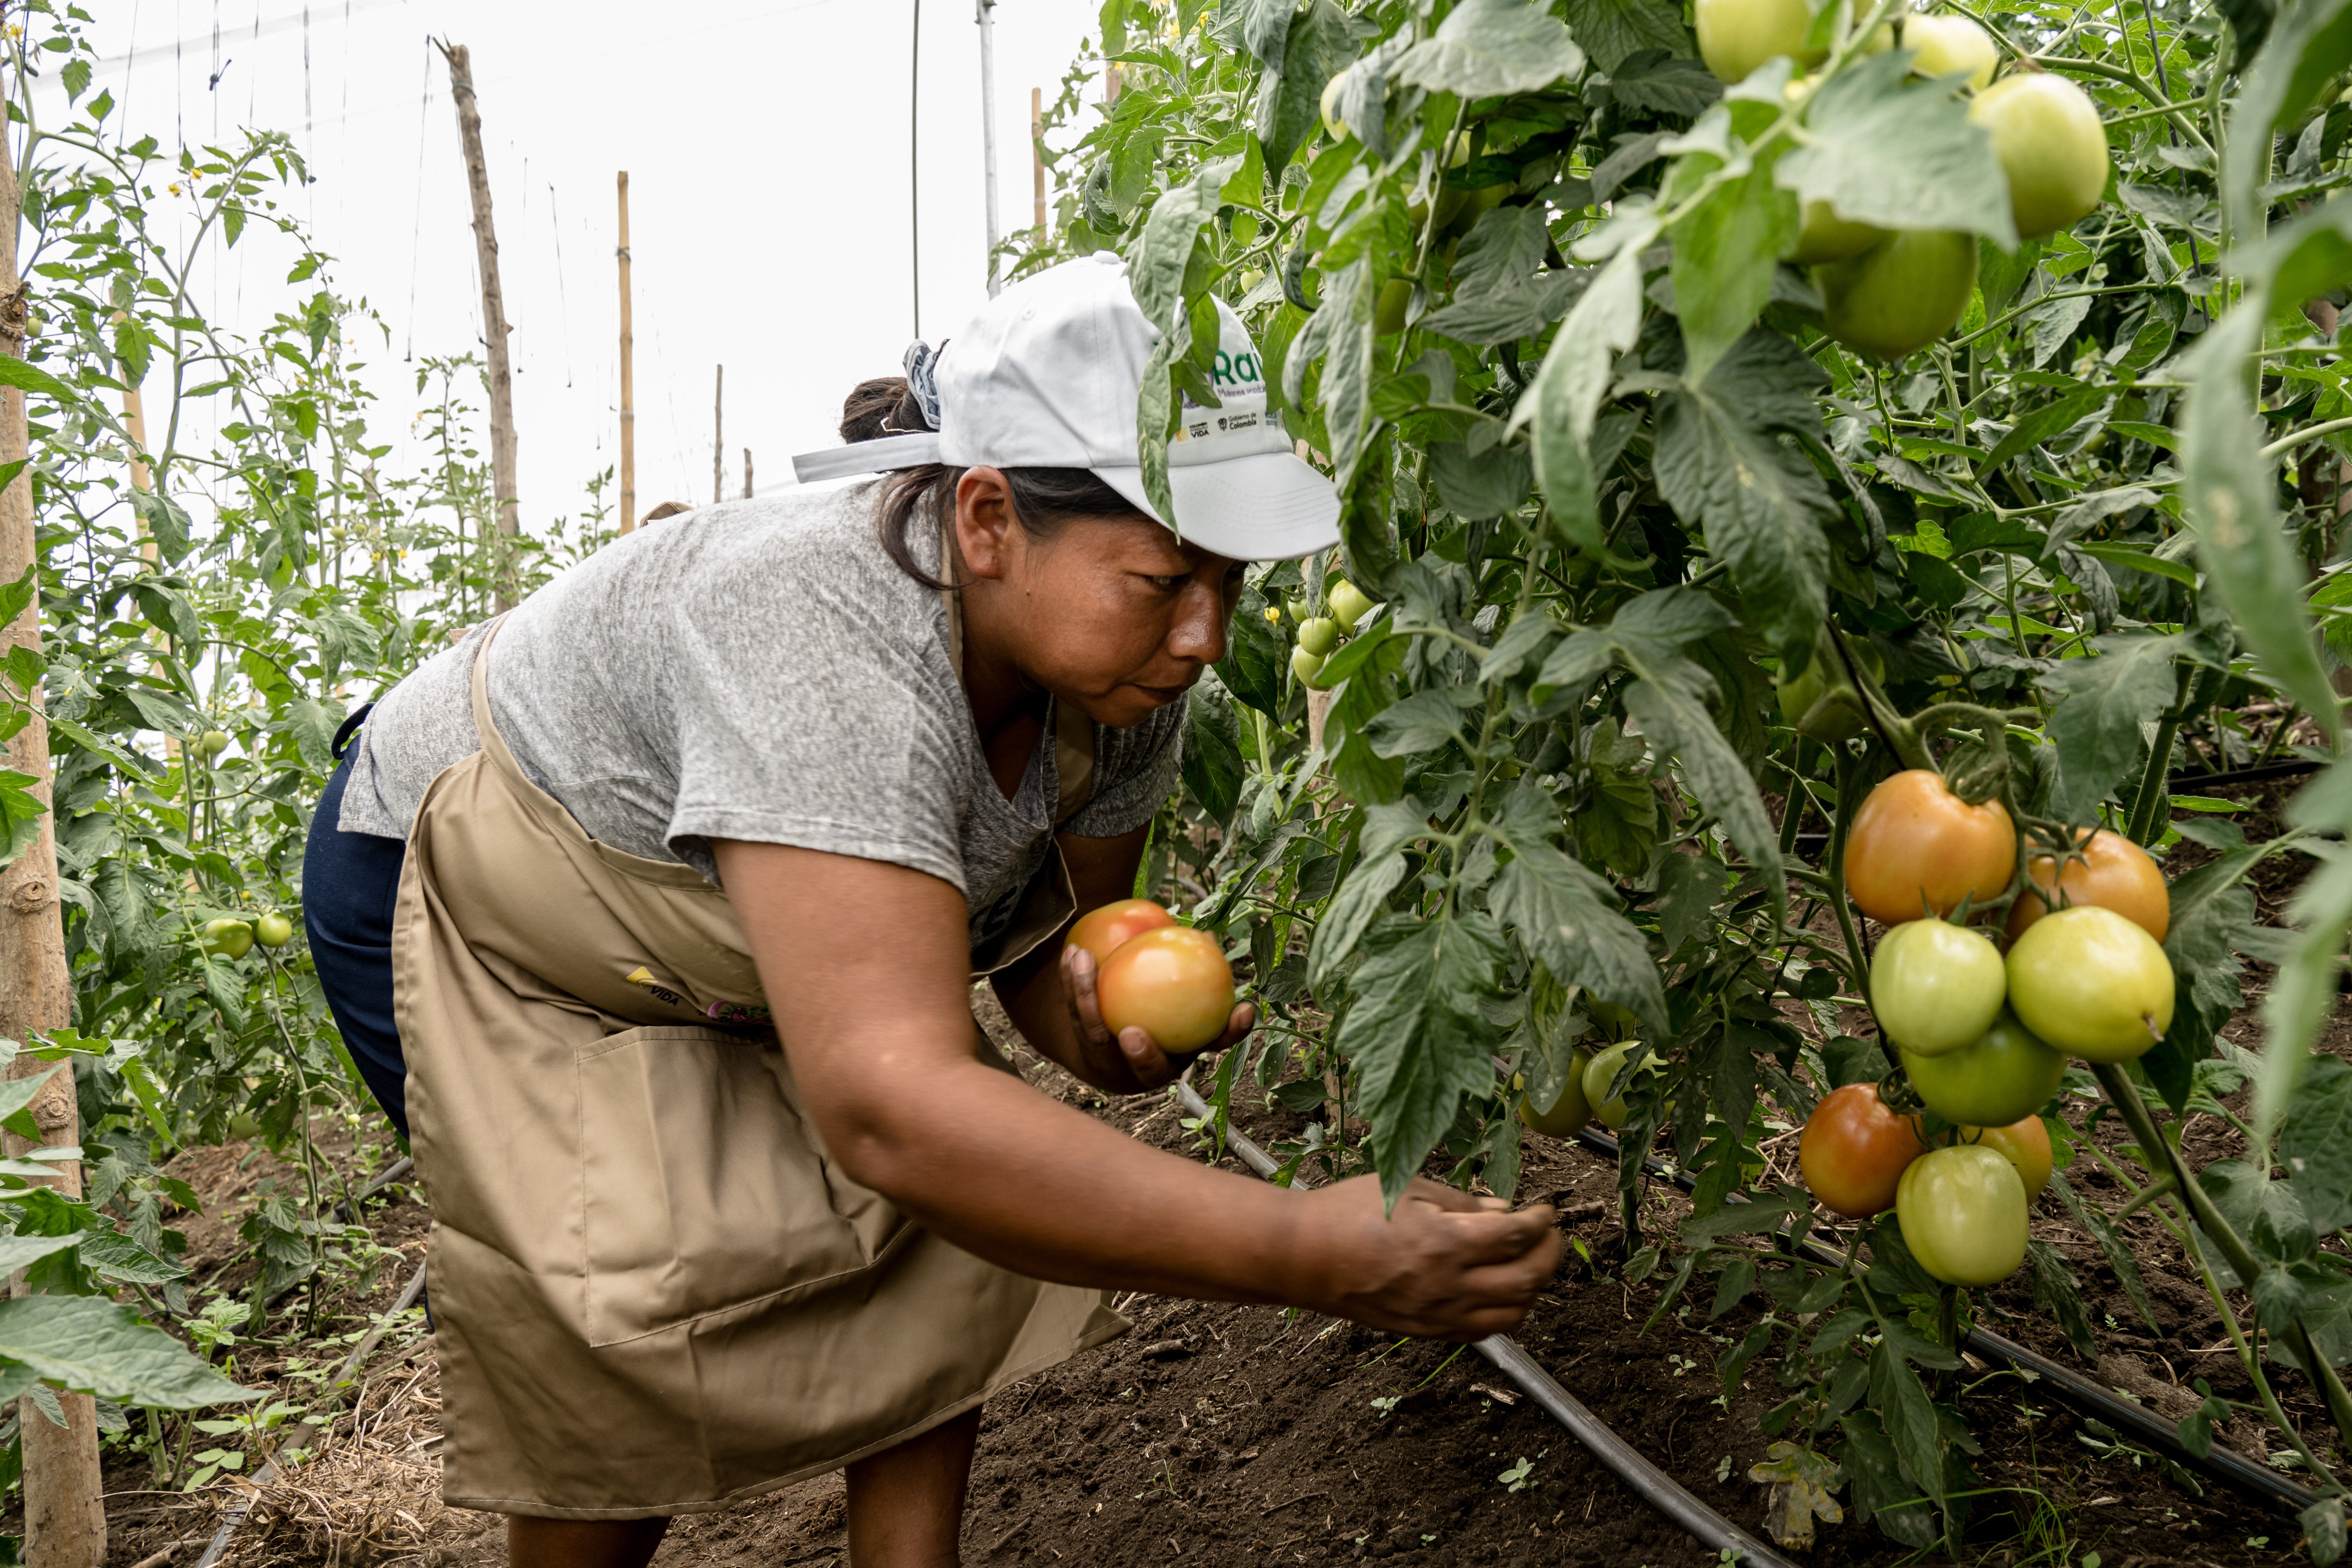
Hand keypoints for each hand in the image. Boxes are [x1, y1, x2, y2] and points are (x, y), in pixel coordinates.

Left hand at [1060, 943, 1254, 1092]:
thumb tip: (1207, 936)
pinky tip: (1072, 953)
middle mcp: (1151, 1068)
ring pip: (1098, 1038)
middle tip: (1133, 1034)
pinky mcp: (1085, 1049)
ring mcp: (1114, 1064)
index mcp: (1186, 1053)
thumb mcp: (1179, 997)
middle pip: (1150, 1070)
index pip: (1215, 1045)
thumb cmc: (1159, 1014)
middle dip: (1145, 1057)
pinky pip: (1077, 1013)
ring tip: (1084, 963)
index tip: (1243, 1009)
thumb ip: (1193, 972)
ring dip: (1087, 999)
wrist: (1114, 1047)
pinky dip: (1073, 982)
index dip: (1233, 1030)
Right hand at [1305, 1176, 1559, 1340]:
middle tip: (1547, 1235)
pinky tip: (1498, 1291)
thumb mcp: (1409, 1189)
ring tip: (1527, 1264)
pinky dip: (1503, 1313)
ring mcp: (1440, 1314)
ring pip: (1513, 1314)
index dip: (1541, 1221)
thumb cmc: (1349, 1211)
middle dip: (1548, 1254)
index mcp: (1447, 1243)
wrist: (1305, 1256)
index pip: (1517, 1235)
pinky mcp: (1427, 1331)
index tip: (1544, 1210)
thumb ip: (1462, 1203)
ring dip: (1532, 1289)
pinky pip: (1482, 1331)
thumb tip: (1504, 1213)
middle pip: (1527, 1279)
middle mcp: (1451, 1285)